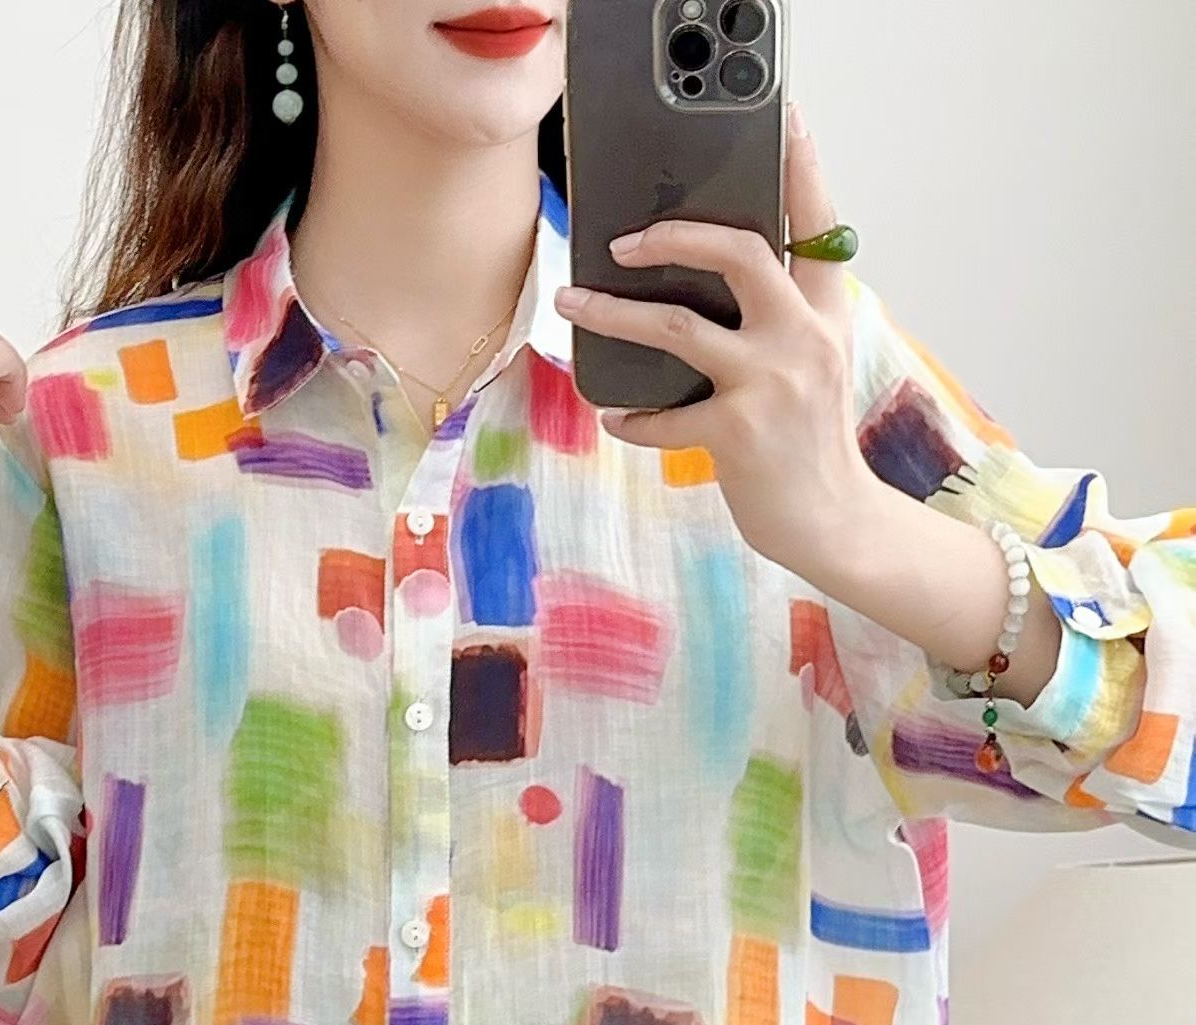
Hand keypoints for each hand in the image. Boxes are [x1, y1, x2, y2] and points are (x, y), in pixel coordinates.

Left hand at [554, 101, 882, 579]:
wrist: (834, 522)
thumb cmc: (810, 443)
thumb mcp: (814, 366)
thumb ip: (780, 320)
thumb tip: (702, 285)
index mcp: (825, 313)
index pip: (818, 226)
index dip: (802, 170)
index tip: (786, 120)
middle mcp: (803, 336)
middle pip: (739, 252)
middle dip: (674, 236)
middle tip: (623, 241)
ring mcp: (771, 382)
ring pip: (677, 325)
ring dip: (614, 313)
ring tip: (572, 305)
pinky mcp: (737, 432)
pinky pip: (664, 415)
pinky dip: (633, 418)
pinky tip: (617, 417)